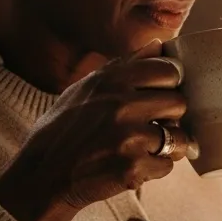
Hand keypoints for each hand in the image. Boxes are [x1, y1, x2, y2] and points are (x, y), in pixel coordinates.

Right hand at [0, 39, 192, 220]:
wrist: (41, 176)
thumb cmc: (64, 131)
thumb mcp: (84, 89)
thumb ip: (124, 67)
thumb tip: (159, 44)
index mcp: (110, 81)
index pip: (169, 70)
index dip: (170, 84)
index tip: (161, 95)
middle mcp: (121, 105)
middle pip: (179, 103)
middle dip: (170, 117)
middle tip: (151, 126)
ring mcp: (128, 137)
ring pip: (179, 137)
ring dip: (168, 146)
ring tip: (143, 148)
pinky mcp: (132, 167)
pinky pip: (167, 165)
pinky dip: (154, 169)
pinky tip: (131, 166)